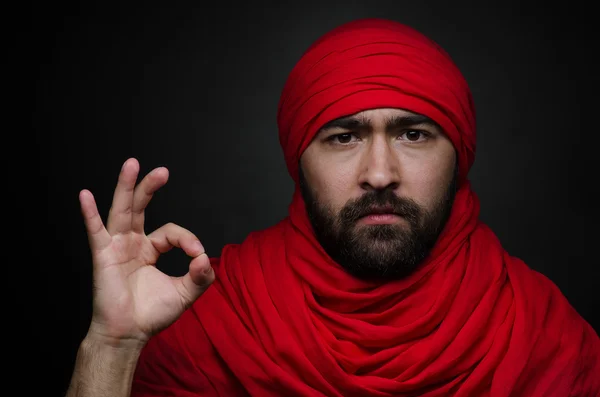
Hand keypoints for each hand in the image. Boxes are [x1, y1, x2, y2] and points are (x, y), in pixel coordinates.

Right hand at [78, 158, 213, 345]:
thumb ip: (201, 276)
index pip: (171, 232)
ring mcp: (116, 247)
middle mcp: (132, 243)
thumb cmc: (152, 314)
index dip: (187, 239)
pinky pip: (95, 231)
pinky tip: (84, 195)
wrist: (129, 334)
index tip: (198, 253)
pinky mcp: (103, 256)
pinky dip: (89, 214)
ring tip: (132, 164)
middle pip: (140, 208)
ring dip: (126, 187)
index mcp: (150, 249)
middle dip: (150, 188)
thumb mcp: (185, 293)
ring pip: (121, 211)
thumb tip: (206, 258)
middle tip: (163, 171)